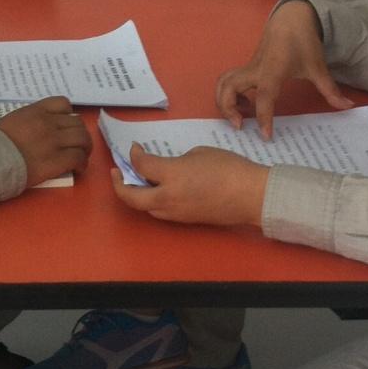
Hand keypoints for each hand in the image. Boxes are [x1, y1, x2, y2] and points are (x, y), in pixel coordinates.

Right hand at [0, 97, 92, 186]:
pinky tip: (78, 169)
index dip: (68, 114)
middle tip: (78, 144)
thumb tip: (35, 131)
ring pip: (82, 139)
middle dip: (80, 133)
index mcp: (36, 111)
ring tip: (82, 156)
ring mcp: (54, 141)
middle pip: (77, 123)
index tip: (66, 124)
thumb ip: (27, 121)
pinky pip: (78, 157)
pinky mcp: (56, 160)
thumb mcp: (11, 121)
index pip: (62, 104)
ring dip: (85, 148)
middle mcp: (49, 123)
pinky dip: (82, 163)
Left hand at [111, 145, 267, 225]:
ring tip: (136, 181)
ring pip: (145, 207)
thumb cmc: (229, 168)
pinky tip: (157, 190)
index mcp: (171, 176)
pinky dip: (153, 201)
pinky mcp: (185, 220)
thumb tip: (168, 168)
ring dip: (136, 195)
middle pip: (131, 197)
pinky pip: (161, 211)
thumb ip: (177, 161)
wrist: (250, 196)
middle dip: (119, 184)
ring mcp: (176, 212)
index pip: (141, 166)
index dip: (134, 154)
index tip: (136, 148)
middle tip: (117, 172)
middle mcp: (168, 198)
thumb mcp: (199, 153)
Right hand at [216, 1, 351, 137]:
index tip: (265, 135)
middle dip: (228, 108)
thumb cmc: (303, 41)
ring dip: (224, 101)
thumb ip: (330, 89)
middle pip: (229, 87)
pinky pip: (229, 80)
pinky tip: (245, 104)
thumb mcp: (318, 67)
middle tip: (240, 126)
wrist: (291, 19)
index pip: (265, 97)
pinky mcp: (247, 67)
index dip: (264, 117)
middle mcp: (256, 69)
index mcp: (273, 70)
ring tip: (239, 117)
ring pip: (224, 82)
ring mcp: (249, 67)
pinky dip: (229, 93)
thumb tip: (347, 106)